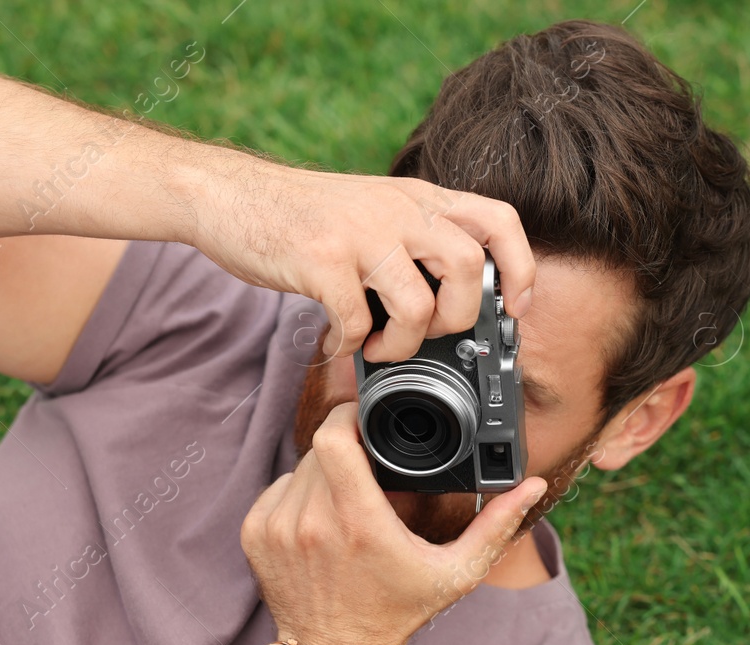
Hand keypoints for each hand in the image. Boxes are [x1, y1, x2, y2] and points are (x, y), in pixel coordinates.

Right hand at [192, 151, 534, 362]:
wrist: (228, 194)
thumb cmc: (302, 216)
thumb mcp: (374, 210)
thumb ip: (414, 240)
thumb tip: (452, 302)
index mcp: (418, 198)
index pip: (499, 219)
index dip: (521, 268)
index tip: (514, 308)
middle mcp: (396, 209)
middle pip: (468, 267)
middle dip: (458, 318)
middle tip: (431, 334)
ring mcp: (359, 233)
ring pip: (418, 304)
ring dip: (403, 344)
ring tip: (379, 346)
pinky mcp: (320, 259)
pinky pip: (354, 321)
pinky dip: (349, 345)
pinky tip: (338, 342)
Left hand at [240, 404, 545, 644]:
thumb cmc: (397, 612)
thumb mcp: (455, 573)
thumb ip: (495, 526)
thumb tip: (530, 486)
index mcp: (358, 523)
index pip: (335, 437)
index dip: (350, 415)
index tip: (368, 417)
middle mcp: (310, 522)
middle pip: (321, 448)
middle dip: (347, 450)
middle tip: (369, 470)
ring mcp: (277, 529)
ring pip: (299, 467)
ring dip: (323, 473)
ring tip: (348, 502)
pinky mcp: (256, 535)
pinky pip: (278, 488)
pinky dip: (300, 494)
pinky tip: (322, 520)